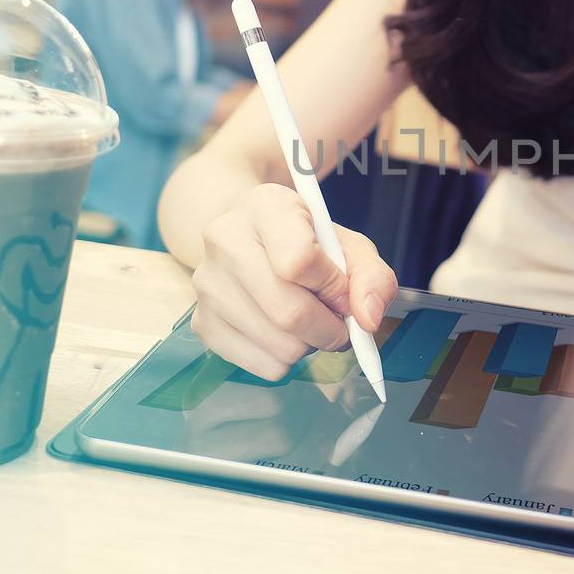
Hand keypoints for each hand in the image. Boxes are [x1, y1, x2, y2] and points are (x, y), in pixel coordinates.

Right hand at [190, 182, 398, 381]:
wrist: (249, 239)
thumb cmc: (305, 241)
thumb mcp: (347, 245)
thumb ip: (371, 276)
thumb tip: (368, 319)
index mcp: (265, 206)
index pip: (299, 260)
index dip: (334, 287)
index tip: (344, 291)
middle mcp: (224, 240)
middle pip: (290, 313)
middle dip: (330, 329)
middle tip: (339, 323)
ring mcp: (208, 284)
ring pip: (281, 347)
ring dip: (310, 345)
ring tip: (309, 320)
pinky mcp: (202, 324)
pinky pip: (264, 367)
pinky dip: (287, 360)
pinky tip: (283, 333)